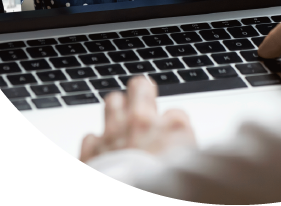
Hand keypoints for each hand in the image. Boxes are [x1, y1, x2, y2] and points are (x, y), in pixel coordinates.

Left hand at [80, 76, 195, 162]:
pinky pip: (90, 136)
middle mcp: (144, 124)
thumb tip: (182, 153)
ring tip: (120, 118)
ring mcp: (115, 134)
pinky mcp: (91, 151)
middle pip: (141, 87)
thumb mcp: (190, 168)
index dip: (174, 127)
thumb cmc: (165, 195)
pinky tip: (102, 151)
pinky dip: (96, 143)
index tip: (172, 139)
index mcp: (174, 129)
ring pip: (112, 101)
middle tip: (143, 97)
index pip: (176, 114)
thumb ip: (184, 155)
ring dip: (116, 109)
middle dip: (141, 91)